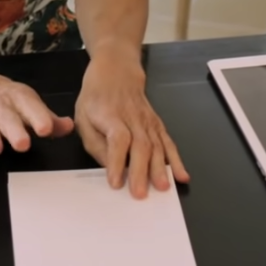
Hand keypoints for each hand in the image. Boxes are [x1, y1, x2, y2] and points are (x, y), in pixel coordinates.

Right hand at [0, 69, 75, 174]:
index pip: (30, 106)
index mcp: (19, 98)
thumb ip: (48, 117)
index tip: (45, 129)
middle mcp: (0, 107)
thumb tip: (69, 127)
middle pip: (7, 119)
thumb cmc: (4, 98)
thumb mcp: (27, 101)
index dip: (38, 117)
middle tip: (22, 144)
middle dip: (14, 131)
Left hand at [74, 56, 188, 198]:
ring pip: (157, 145)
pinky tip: (182, 176)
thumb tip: (109, 168)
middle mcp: (133, 119)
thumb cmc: (96, 98)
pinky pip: (169, 143)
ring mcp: (149, 121)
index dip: (117, 161)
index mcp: (111, 117)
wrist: (117, 71)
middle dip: (141, 171)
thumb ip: (94, 144)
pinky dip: (177, 160)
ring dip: (161, 169)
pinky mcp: (158, 125)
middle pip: (141, 145)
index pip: (117, 140)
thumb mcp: (83, 118)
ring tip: (163, 188)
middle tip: (140, 194)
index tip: (116, 183)